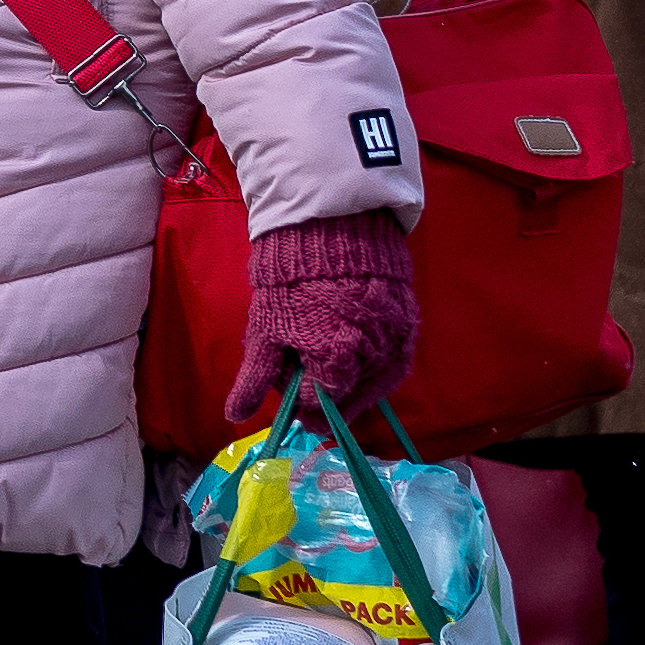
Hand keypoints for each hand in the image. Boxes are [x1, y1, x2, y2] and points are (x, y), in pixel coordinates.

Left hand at [228, 211, 418, 430]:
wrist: (329, 228)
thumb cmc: (289, 281)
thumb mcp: (264, 328)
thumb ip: (256, 377)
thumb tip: (234, 416)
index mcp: (333, 358)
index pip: (319, 400)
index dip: (303, 402)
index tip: (292, 398)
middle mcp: (371, 354)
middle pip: (349, 393)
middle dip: (329, 394)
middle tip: (310, 378)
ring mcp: (395, 339)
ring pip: (376, 381)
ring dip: (355, 383)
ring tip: (332, 365)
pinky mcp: (410, 323)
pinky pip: (397, 361)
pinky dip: (378, 368)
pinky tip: (360, 361)